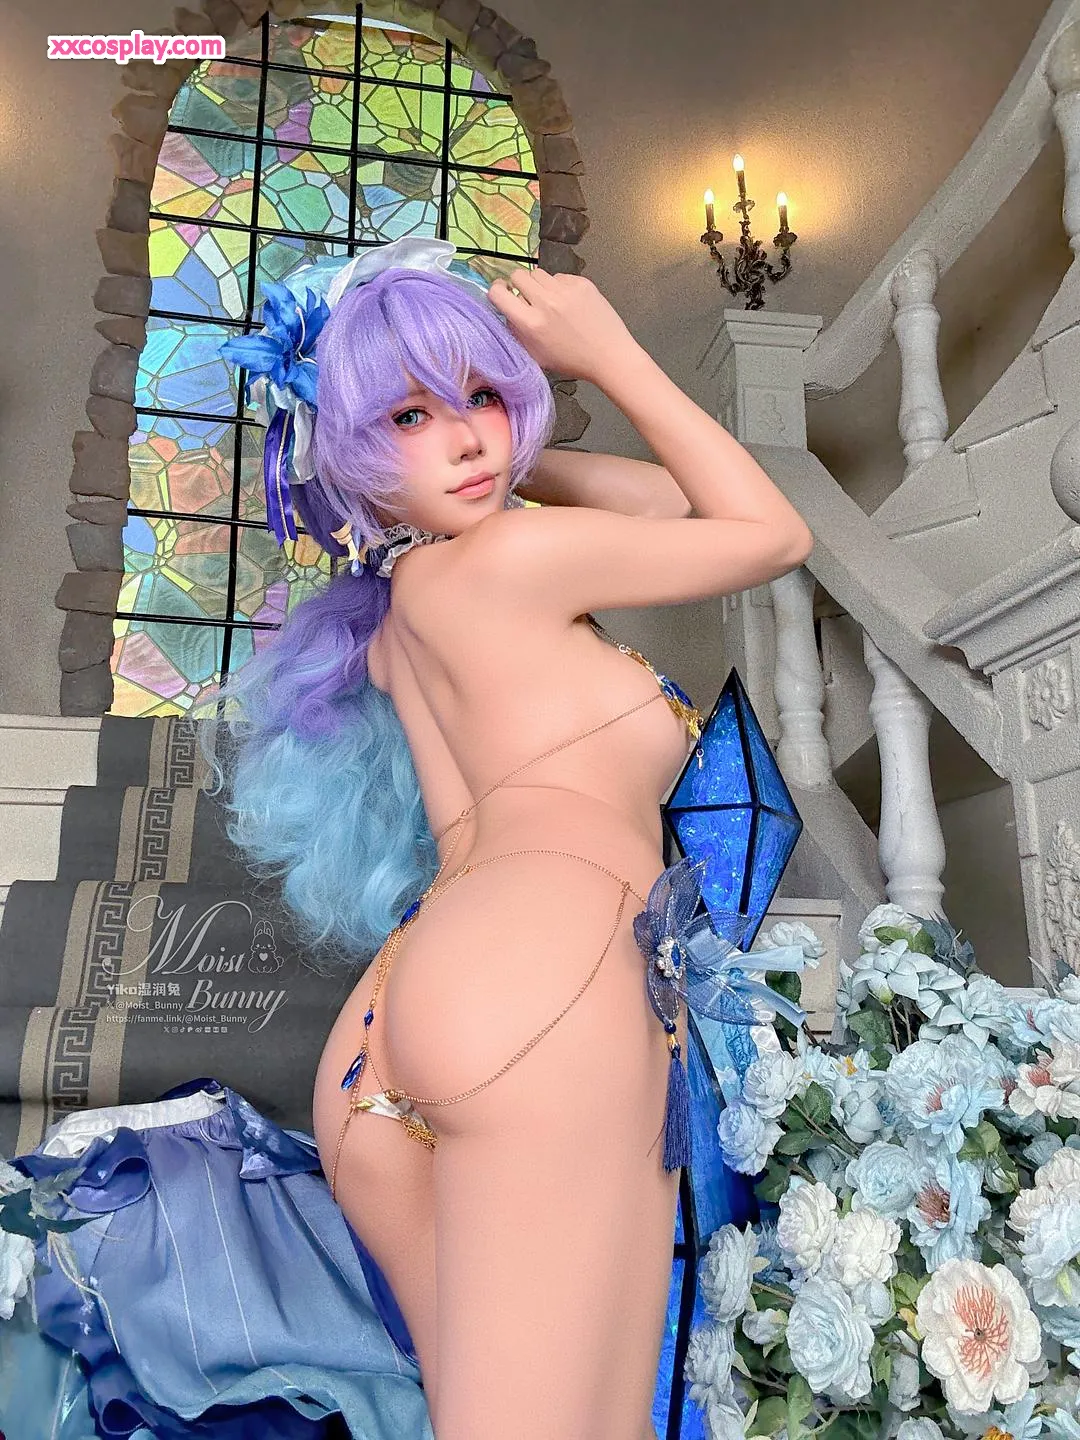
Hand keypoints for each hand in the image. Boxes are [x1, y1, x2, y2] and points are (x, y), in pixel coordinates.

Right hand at [488, 268, 643, 385]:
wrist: (609, 355)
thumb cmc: (571, 360)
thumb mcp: (536, 355)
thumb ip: (517, 332)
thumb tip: (508, 311)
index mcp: (531, 323)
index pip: (498, 292)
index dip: (497, 290)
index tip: (503, 293)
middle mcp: (545, 302)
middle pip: (518, 275)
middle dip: (518, 284)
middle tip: (528, 297)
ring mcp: (565, 290)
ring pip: (539, 273)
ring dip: (539, 284)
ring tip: (550, 301)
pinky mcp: (581, 282)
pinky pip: (560, 276)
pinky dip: (559, 286)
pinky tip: (569, 302)